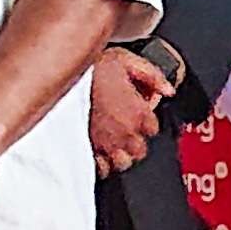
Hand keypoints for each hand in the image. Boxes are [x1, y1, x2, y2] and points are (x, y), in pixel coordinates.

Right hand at [89, 47, 173, 175]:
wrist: (62, 78)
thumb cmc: (92, 68)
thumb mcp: (128, 61)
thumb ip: (154, 77)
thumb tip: (168, 89)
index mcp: (139, 112)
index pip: (153, 128)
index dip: (146, 121)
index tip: (137, 114)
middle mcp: (125, 132)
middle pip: (140, 150)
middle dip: (135, 143)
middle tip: (125, 131)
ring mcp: (107, 143)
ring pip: (123, 163)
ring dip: (120, 155)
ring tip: (113, 144)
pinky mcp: (88, 149)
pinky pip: (100, 168)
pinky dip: (101, 163)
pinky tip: (97, 152)